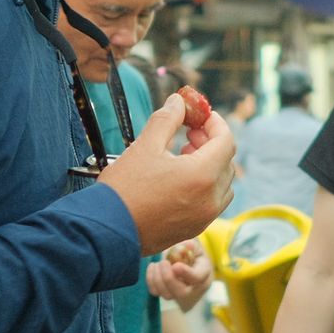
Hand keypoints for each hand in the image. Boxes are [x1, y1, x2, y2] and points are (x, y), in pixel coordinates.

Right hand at [101, 96, 235, 255]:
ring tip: (183, 155)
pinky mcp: (194, 229)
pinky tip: (180, 178)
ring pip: (222, 184)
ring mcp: (204, 217)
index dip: (216, 123)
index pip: (226, 141)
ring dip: (210, 164)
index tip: (202, 115)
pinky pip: (211, 202)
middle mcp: (210, 199)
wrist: (107, 231)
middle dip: (211, 142)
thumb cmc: (124, 189)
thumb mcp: (144, 146)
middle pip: (226, 162)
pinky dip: (204, 185)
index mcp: (202, 176)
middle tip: (189, 131)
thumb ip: (167, 119)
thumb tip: (179, 101)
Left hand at [147, 239, 213, 309]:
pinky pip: (156, 292)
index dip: (186, 273)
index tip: (175, 265)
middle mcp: (194, 288)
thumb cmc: (191, 251)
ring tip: (158, 263)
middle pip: (181, 293)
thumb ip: (191, 245)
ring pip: (167, 295)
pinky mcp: (167, 294)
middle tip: (163, 262)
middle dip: (168, 278)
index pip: (197, 278)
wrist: (185, 260)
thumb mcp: (194, 245)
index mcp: (204, 273)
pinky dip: (150, 280)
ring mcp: (179, 294)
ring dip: (158, 278)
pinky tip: (153, 266)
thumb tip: (188, 245)